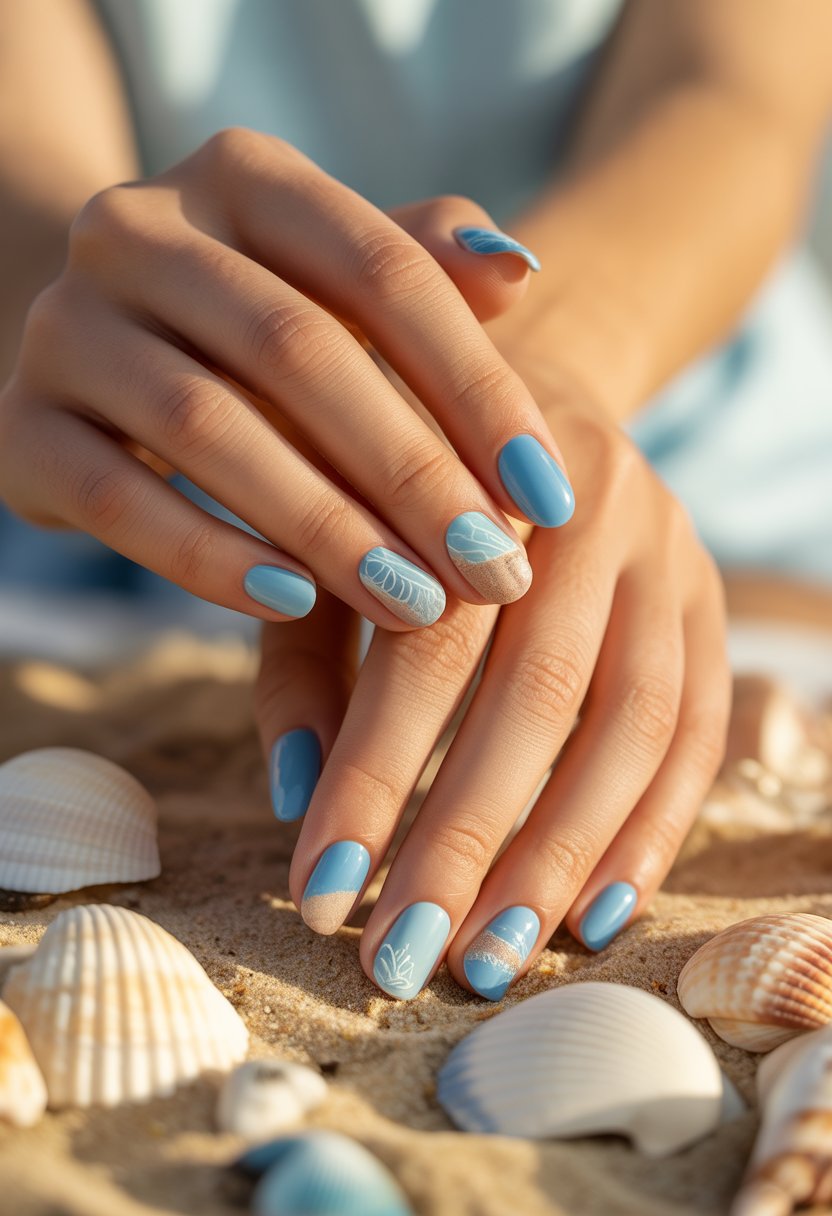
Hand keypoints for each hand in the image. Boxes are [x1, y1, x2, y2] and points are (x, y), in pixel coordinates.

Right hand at [0, 129, 574, 628]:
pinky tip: (293, 605)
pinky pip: (118, 500)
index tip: (549, 497)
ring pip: (208, 429)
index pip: (383, 271)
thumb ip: (426, 268)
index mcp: (242, 178)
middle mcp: (139, 229)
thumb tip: (521, 268)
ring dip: (325, 528)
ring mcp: (67, 326)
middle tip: (492, 571)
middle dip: (411, 475)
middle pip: (298, 353)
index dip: (477, 387)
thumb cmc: (258, 324)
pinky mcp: (22, 426)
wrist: (102, 347)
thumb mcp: (340, 284)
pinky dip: (208, 558)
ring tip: (415, 605)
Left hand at [255, 369, 729, 997]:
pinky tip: (592, 917)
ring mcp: (671, 555)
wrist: (520, 394)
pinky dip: (650, 832)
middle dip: (467, 841)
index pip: (428, 644)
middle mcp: (595, 505)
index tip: (320, 893)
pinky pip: (697, 732)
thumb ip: (305, 653)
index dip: (374, 775)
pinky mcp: (709, 603)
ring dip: (561, 857)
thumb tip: (298, 801)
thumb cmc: (397, 480)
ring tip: (489, 958)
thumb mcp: (330, 538)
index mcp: (480, 473)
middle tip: (400, 957)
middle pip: (539, 695)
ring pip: (633, 725)